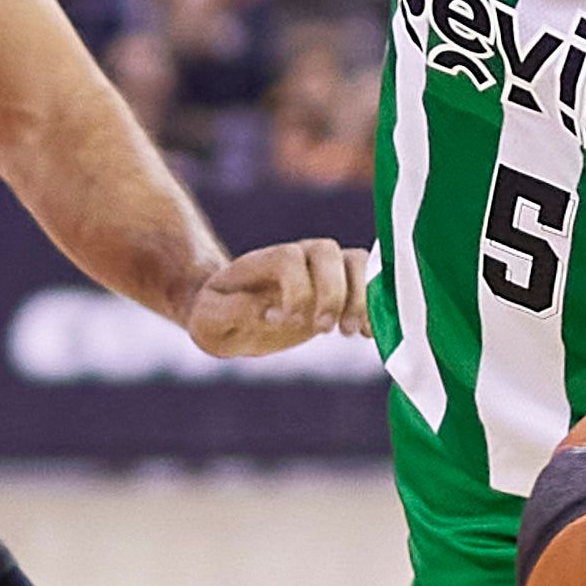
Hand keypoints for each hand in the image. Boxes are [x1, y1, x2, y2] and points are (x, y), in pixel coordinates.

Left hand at [176, 239, 366, 358]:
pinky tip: (368, 334)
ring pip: (357, 262)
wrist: (229, 311)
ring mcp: (320, 269)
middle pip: (327, 251)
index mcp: (261, 262)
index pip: (288, 257)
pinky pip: (372, 281)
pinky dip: (377, 304)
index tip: (285, 321)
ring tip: (352, 333)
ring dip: (362, 297)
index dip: (294, 289)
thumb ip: (231, 313)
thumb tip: (266, 312)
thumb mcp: (208, 321)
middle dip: (332, 293)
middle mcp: (296, 257)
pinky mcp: (339, 286)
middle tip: (324, 330)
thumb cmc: (214, 316)